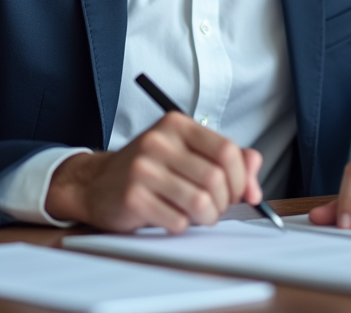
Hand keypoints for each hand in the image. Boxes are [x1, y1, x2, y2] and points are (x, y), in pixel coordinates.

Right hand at [44, 112, 263, 232]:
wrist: (96, 183)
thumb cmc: (150, 170)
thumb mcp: (186, 154)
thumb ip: (226, 160)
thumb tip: (254, 178)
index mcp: (177, 125)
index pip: (227, 150)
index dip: (241, 178)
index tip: (242, 193)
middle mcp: (159, 142)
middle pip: (216, 179)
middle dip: (224, 203)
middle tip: (215, 208)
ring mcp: (143, 169)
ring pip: (200, 203)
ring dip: (206, 218)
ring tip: (197, 215)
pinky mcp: (132, 197)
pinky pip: (178, 221)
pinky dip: (181, 225)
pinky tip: (169, 216)